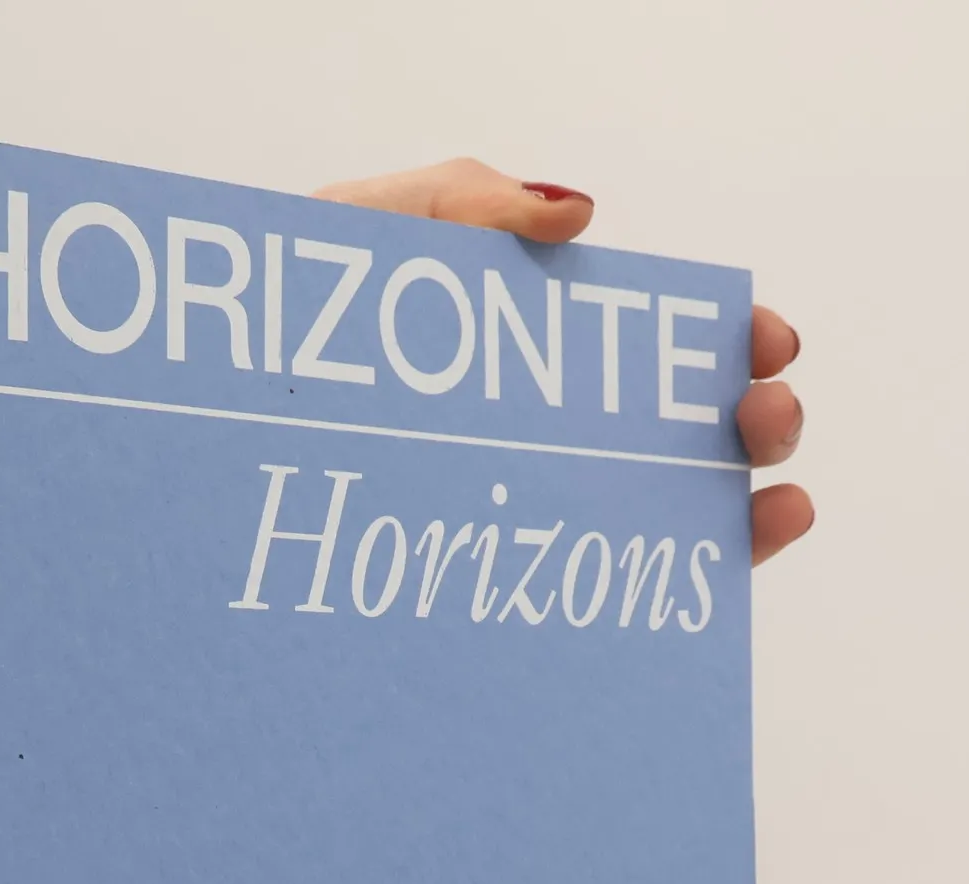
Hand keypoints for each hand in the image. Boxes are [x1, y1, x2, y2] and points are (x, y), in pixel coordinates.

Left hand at [315, 158, 811, 565]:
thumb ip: (463, 205)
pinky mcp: (496, 592)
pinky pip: (603, 593)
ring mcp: (522, 519)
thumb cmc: (271, 339)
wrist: (198, 445)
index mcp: (522, 354)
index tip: (757, 342)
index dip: (720, 342)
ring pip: (658, 518)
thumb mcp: (363, 237)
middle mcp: (537, 442)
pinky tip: (726, 553)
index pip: (649, 349)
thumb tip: (579, 218)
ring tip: (769, 495)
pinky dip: (685, 575)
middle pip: (675, 435)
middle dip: (749, 421)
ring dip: (737, 504)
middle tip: (758, 414)